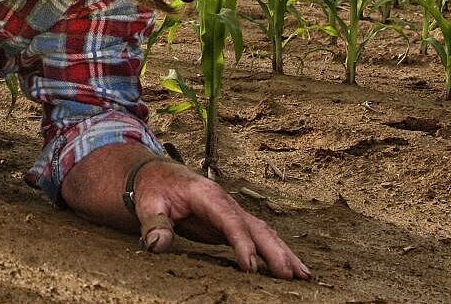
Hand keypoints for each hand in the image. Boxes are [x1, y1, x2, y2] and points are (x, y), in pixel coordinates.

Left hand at [132, 160, 309, 279]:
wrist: (157, 175)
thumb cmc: (153, 188)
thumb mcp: (148, 204)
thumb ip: (154, 224)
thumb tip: (157, 245)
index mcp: (207, 195)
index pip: (229, 220)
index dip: (242, 243)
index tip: (250, 267)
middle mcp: (226, 202)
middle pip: (256, 226)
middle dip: (274, 251)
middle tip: (290, 276)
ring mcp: (232, 212)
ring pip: (263, 232)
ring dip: (283, 253)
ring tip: (302, 275)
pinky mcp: (231, 224)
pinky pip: (257, 238)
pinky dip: (275, 251)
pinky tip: (288, 268)